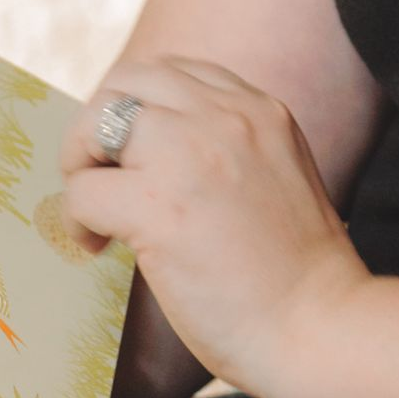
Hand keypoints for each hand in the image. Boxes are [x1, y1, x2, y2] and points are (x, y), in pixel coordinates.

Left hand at [62, 56, 368, 397]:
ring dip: (81, 164)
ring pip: (96, 122)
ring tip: (94, 213)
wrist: (320, 326)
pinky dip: (78, 220)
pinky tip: (100, 247)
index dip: (141, 110)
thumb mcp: (278, 177)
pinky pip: (84, 191)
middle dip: (99, 125)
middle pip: (127, 80)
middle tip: (100, 178)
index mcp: (259, 109)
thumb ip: (231, 150)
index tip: (136, 157)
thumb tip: (159, 156)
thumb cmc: (298, 276)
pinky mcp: (158, 206)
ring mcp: (191, 155)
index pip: (176, 71)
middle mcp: (225, 116)